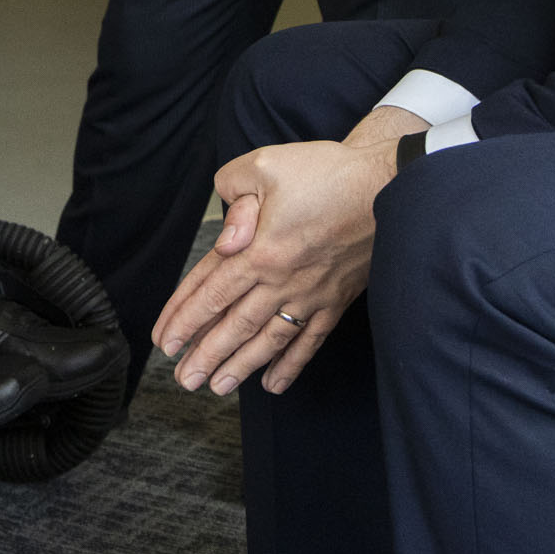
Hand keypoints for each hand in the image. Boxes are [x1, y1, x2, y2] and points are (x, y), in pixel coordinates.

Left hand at [152, 107, 417, 395]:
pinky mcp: (337, 299)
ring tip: (217, 387)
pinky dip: (291, 364)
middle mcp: (283, 279)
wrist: (389, 184)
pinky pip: (309, 341)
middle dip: (206, 354)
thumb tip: (225, 235)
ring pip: (268, 339)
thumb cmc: (327, 172)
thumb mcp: (267, 165)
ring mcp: (312, 294)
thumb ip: (233, 192)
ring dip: (240, 366)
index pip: (212, 290)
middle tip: (184, 379)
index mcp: (260, 249)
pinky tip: (273, 384)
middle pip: (235, 324)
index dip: (185, 317)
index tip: (165, 340)